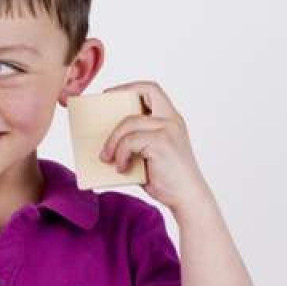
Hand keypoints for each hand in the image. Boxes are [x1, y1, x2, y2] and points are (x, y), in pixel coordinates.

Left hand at [99, 81, 211, 212]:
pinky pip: (129, 141)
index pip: (151, 89)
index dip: (129, 87)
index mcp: (171, 119)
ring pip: (128, 123)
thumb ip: (133, 143)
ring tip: (106, 158)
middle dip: (116, 105)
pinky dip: (120, 155)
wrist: (187, 198)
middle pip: (140, 96)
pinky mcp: (162, 143)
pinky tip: (122, 168)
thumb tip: (103, 141)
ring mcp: (168, 129)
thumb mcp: (147, 155)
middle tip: (100, 122)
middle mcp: (172, 120)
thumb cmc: (166, 179)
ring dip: (112, 141)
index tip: (110, 94)